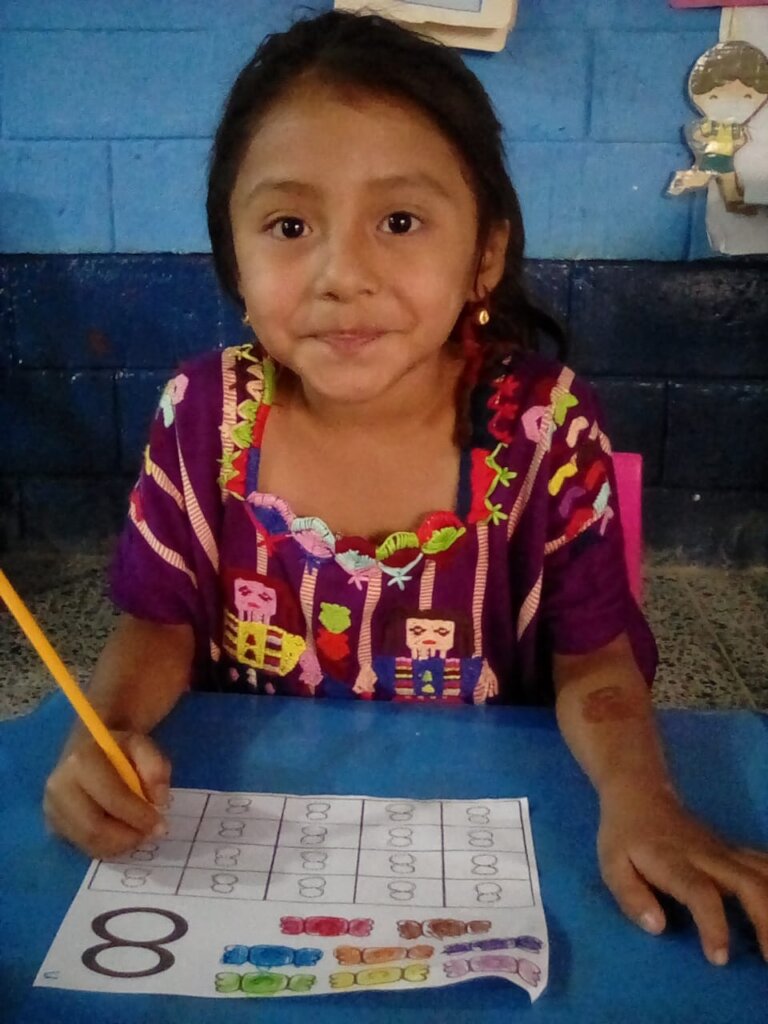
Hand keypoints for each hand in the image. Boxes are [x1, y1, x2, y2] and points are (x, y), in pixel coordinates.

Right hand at [44, 730, 169, 858]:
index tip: (160, 824)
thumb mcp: (141, 745)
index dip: (138, 815)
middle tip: (149, 835)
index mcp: (81, 761)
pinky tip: (121, 836)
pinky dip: (106, 847)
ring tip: (138, 835)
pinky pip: (82, 846)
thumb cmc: (118, 750)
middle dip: (127, 836)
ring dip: (118, 845)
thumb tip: (160, 799)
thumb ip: (155, 765)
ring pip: (87, 842)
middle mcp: (59, 787)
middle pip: (93, 828)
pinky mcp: (52, 825)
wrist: (87, 749)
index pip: (111, 797)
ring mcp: (52, 809)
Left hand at [597, 785, 767, 965]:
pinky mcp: (735, 852)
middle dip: (766, 922)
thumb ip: (631, 896)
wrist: (641, 794)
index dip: (713, 925)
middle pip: (749, 884)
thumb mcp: (612, 864)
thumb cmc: (625, 835)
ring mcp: (726, 851)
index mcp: (673, 860)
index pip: (700, 892)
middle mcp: (707, 855)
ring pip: (765, 874)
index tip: (719, 957)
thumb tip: (657, 927)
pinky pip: (765, 865)